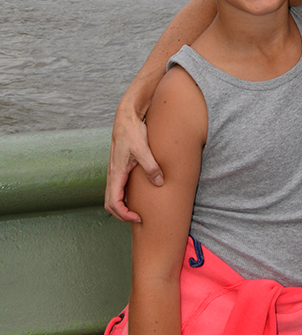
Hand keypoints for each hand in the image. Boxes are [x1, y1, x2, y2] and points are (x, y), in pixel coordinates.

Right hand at [105, 102, 161, 222]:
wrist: (127, 117)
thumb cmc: (132, 131)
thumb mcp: (143, 149)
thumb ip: (151, 166)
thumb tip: (159, 183)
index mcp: (116, 173)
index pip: (113, 203)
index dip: (123, 214)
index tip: (137, 217)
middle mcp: (113, 174)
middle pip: (110, 203)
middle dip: (121, 214)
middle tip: (138, 217)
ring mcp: (115, 171)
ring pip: (112, 196)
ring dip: (122, 206)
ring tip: (137, 209)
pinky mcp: (119, 166)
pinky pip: (117, 187)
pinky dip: (123, 196)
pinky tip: (136, 194)